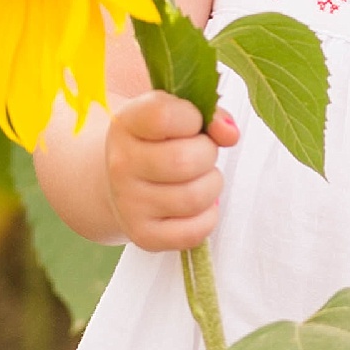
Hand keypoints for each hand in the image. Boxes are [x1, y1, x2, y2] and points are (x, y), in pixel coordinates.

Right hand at [105, 90, 236, 252]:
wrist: (122, 182)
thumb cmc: (159, 142)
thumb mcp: (176, 116)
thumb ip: (207, 114)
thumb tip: (229, 133)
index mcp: (126, 123)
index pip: (163, 115)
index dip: (192, 117)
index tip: (193, 123)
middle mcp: (121, 164)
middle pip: (184, 161)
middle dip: (208, 155)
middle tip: (201, 155)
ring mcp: (129, 203)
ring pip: (194, 198)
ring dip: (211, 186)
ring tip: (200, 179)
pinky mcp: (143, 235)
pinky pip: (193, 232)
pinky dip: (207, 218)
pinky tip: (197, 206)